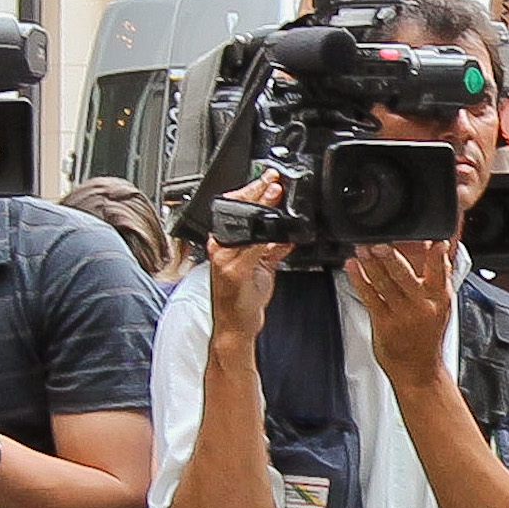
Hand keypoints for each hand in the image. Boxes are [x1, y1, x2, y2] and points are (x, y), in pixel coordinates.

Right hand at [205, 173, 294, 336]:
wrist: (235, 327)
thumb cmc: (242, 299)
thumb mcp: (260, 268)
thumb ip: (272, 249)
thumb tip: (287, 233)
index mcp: (224, 244)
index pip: (235, 211)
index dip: (251, 192)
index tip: (268, 180)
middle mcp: (221, 249)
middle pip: (237, 213)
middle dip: (256, 194)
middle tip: (273, 182)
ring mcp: (225, 260)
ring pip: (245, 228)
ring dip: (262, 209)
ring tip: (276, 196)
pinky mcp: (234, 273)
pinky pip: (253, 250)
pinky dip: (267, 239)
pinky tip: (278, 232)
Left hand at [345, 240, 455, 382]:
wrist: (418, 370)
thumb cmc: (428, 336)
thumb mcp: (442, 306)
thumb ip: (440, 276)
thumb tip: (442, 249)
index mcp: (440, 298)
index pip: (440, 271)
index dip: (437, 255)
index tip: (433, 240)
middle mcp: (422, 305)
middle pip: (405, 276)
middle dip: (391, 258)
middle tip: (379, 243)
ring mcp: (402, 315)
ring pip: (384, 284)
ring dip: (371, 265)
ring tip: (362, 249)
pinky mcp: (384, 324)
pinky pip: (369, 298)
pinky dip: (359, 281)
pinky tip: (353, 268)